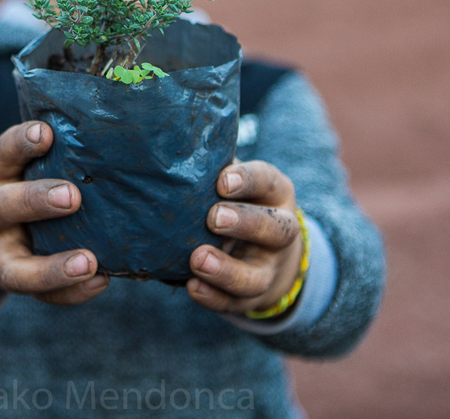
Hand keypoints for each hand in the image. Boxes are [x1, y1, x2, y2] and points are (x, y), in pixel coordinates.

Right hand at [0, 121, 109, 304]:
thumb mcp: (1, 163)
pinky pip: (40, 295)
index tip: (45, 134)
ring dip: (52, 268)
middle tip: (72, 197)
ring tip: (89, 261)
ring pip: (18, 269)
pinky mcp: (12, 282)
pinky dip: (70, 293)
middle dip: (36, 202)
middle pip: (2, 209)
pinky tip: (100, 280)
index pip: (2, 153)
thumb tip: (97, 128)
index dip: (21, 143)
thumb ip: (34, 150)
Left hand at [187, 161, 303, 314]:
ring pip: (257, 276)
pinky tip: (192, 286)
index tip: (222, 180)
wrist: (263, 252)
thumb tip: (170, 147)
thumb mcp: (234, 182)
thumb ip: (212, 169)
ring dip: (227, 269)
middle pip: (275, 229)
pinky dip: (214, 296)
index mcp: (275, 194)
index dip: (248, 181)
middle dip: (245, 223)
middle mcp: (280, 231)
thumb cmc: (235, 201)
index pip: (268, 182)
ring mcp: (267, 268)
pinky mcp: (250, 297)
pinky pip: (235, 302)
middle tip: (214, 218)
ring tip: (198, 259)